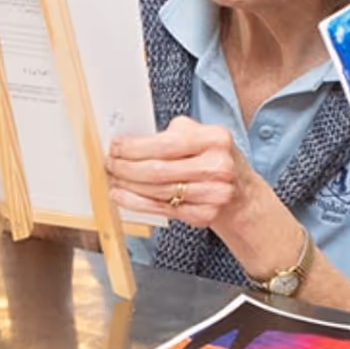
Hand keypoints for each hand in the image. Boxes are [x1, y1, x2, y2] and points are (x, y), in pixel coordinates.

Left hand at [105, 115, 257, 230]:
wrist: (239, 190)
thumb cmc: (210, 157)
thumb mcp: (198, 134)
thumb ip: (169, 134)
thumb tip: (128, 140)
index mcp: (215, 138)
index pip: (166, 144)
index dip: (134, 147)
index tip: (115, 146)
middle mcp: (218, 167)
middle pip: (159, 170)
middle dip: (126, 167)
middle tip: (110, 163)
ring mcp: (214, 194)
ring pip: (158, 191)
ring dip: (128, 186)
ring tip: (113, 179)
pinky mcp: (204, 215)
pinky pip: (162, 209)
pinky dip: (137, 203)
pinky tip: (122, 196)